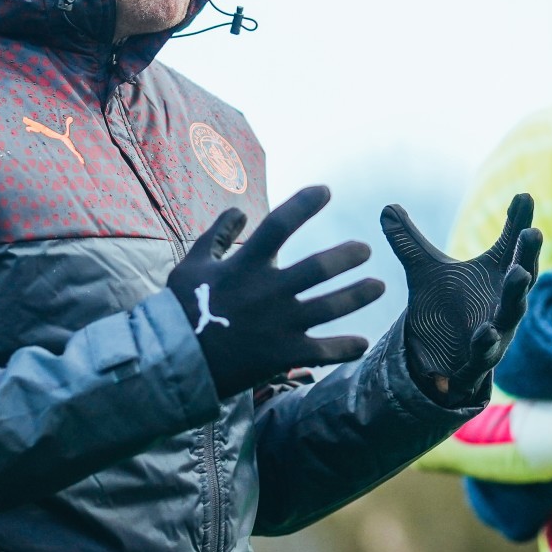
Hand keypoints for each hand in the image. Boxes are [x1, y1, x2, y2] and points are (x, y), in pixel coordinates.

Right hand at [167, 186, 384, 397]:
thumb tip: (239, 211)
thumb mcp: (191, 264)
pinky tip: (361, 343)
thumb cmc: (181, 309)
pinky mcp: (282, 354)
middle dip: (347, 256)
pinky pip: (323, 351)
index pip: (280, 224)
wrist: (173, 360)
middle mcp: (268, 291)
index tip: (325, 190)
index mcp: (246, 266)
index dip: (304, 204)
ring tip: (378, 287)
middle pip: (318, 267)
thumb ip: (216, 235)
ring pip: (330, 306)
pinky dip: (345, 348)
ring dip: (358, 295)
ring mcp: (278, 324)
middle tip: (365, 250)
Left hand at [382, 193, 542, 401]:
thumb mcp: (424, 270)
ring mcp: (495, 334)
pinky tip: (484, 333)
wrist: (438, 357)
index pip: (512, 247)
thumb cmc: (445, 305)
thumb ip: (409, 242)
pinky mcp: (479, 363)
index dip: (519, 223)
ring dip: (515, 295)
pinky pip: (484, 355)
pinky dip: (485, 345)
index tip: (524, 195)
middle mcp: (504, 304)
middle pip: (521, 279)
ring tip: (518, 273)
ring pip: (510, 315)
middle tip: (531, 233)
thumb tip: (386, 207)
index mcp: (497, 278)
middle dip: (527, 256)